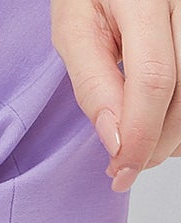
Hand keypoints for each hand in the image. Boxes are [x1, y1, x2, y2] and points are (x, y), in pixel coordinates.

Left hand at [52, 0, 180, 191]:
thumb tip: (114, 138)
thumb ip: (92, 83)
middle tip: (125, 168)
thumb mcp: (73, 31)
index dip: (140, 133)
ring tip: (140, 149)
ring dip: (173, 133)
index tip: (120, 169)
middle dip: (156, 142)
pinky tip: (160, 126)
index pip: (154, 78)